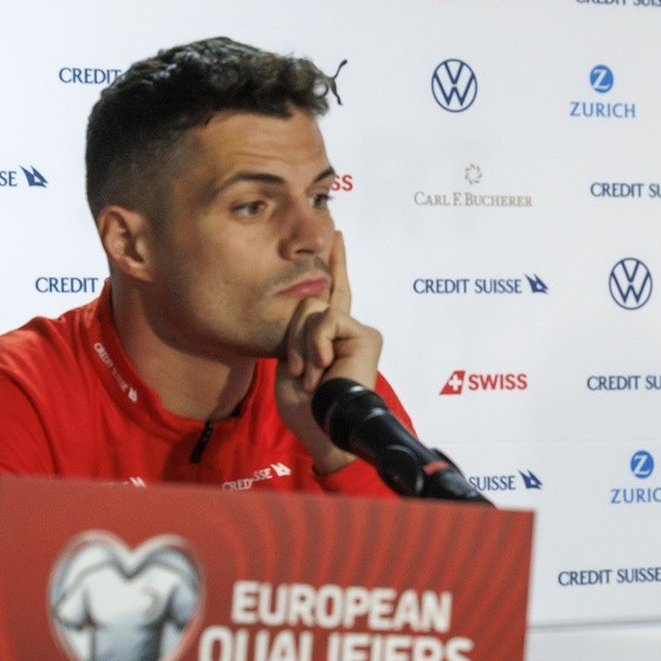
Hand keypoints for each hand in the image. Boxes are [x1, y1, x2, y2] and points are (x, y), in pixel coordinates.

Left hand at [274, 231, 383, 473]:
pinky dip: (316, 344)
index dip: (335, 262)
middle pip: (310, 302)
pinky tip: (322, 367)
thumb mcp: (293, 360)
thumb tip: (307, 298)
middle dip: (295, 338)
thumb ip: (301, 330)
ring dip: (303, 345)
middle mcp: (350, 330)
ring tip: (312, 375)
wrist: (324, 426)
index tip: (337, 234)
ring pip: (313, 310)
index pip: (332, 291)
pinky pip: (326, 320)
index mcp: (332, 336)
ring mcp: (360, 332)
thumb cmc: (306, 407)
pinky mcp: (367, 335)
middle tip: (305, 373)